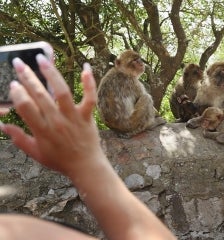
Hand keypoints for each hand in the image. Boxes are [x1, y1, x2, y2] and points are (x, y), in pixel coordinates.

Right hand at [0, 55, 103, 175]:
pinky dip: (89, 83)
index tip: (13, 83)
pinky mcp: (87, 116)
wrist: (85, 166)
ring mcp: (73, 118)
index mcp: (42, 131)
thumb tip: (2, 126)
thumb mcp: (35, 153)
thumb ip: (19, 138)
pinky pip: (90, 98)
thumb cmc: (59, 160)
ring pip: (62, 92)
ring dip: (52, 74)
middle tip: (19, 62)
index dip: (18, 95)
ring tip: (42, 58)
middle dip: (28, 77)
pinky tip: (86, 67)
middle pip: (41, 96)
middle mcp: (57, 122)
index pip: (26, 108)